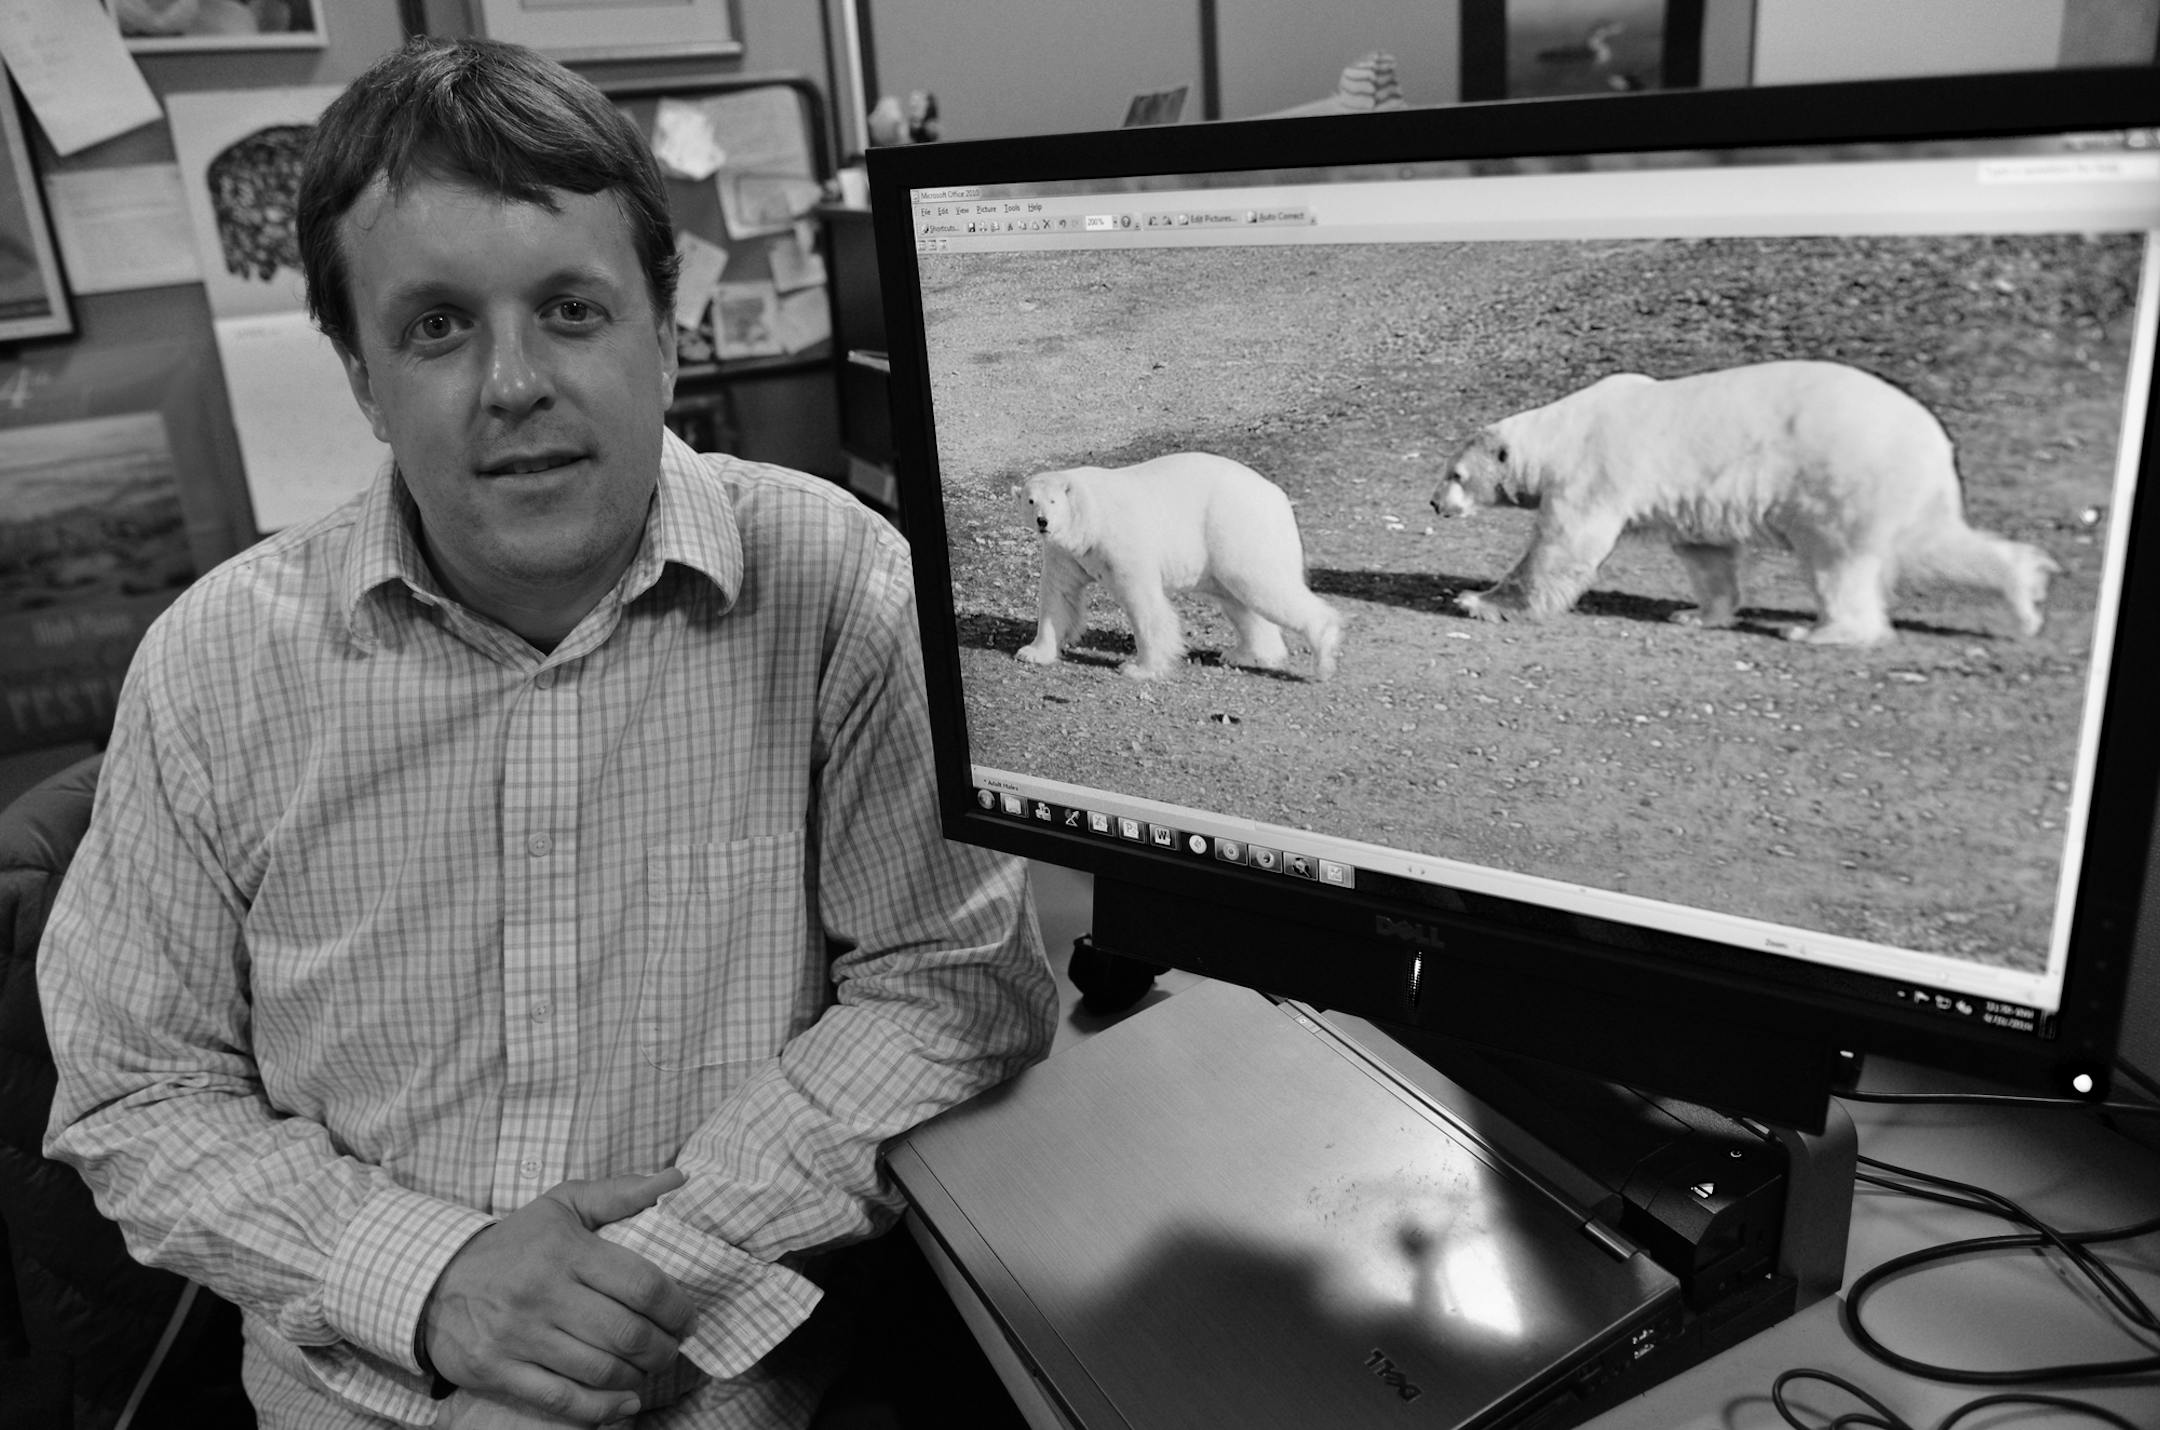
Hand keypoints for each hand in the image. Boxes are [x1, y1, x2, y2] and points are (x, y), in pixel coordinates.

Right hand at [423, 1168, 694, 1424]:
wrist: (435, 1278)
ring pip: (600, 1369)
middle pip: (626, 1333)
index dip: (676, 1308)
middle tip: (671, 1347)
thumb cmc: (514, 1242)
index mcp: (565, 1250)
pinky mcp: (497, 1370)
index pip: (641, 1285)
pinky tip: (624, 1401)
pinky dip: (602, 1408)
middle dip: (663, 1347)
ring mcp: (519, 1336)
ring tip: (648, 1367)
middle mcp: (543, 1293)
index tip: (686, 1317)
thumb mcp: (563, 1204)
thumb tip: (677, 1179)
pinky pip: (562, 1399)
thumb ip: (621, 1193)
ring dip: (637, 1376)